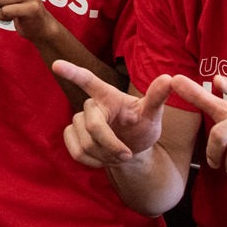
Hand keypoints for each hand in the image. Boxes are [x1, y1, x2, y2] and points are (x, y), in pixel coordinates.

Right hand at [56, 61, 184, 171]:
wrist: (133, 148)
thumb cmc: (142, 126)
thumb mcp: (153, 114)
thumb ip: (157, 97)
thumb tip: (169, 78)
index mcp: (108, 95)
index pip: (88, 81)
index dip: (72, 73)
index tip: (56, 64)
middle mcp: (91, 105)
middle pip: (92, 127)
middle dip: (111, 145)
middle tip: (127, 155)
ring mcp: (78, 120)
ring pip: (84, 143)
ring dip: (104, 156)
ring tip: (117, 156)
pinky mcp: (71, 134)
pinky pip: (75, 152)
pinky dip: (92, 161)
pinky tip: (103, 159)